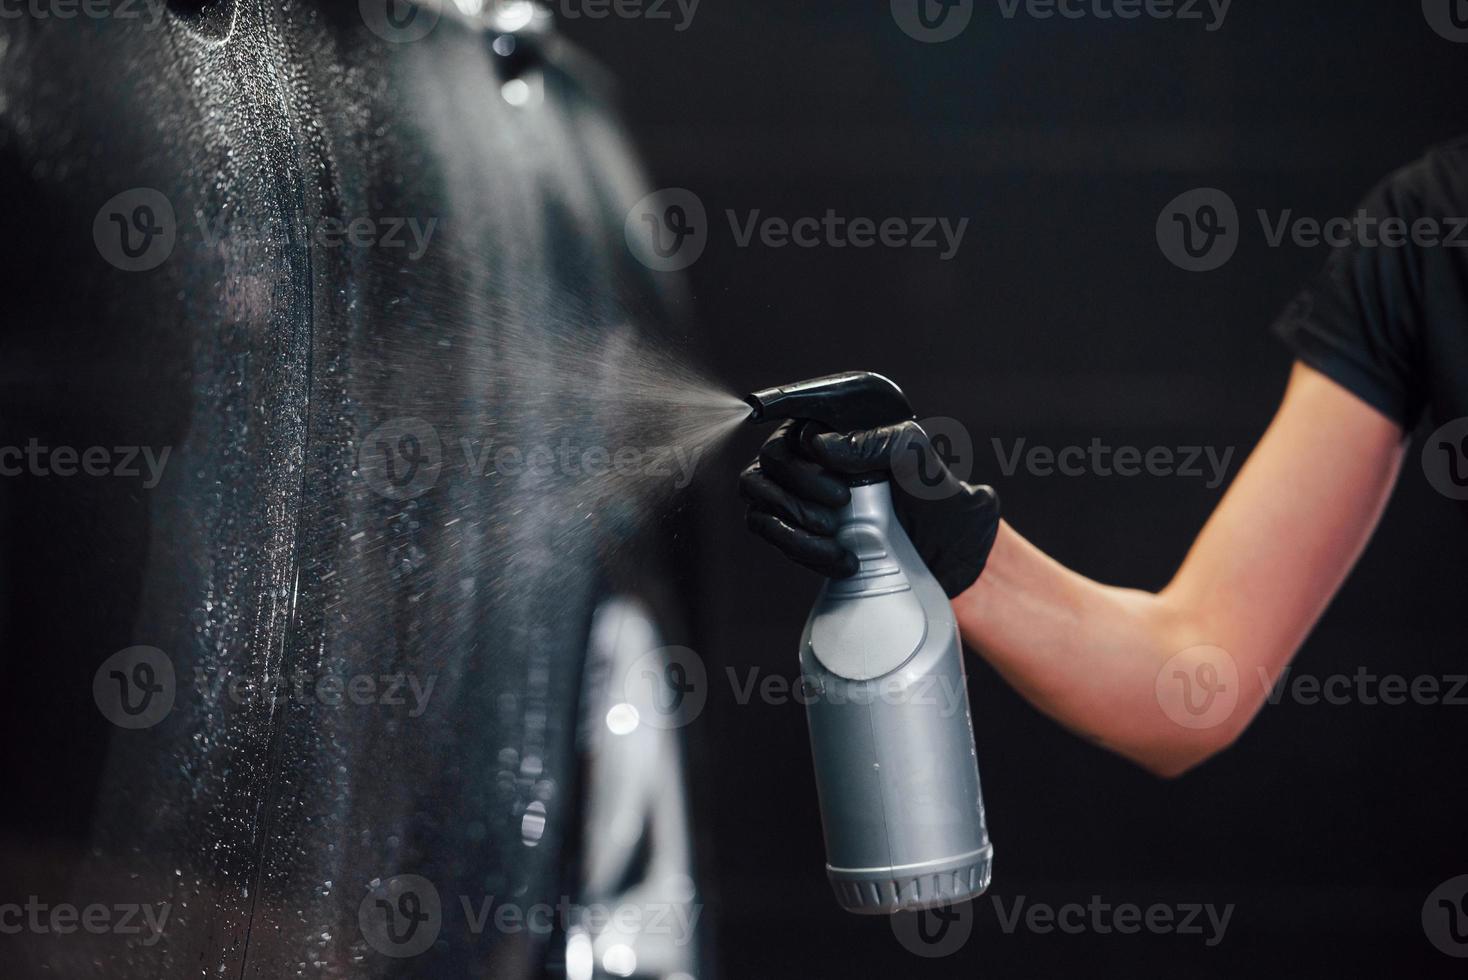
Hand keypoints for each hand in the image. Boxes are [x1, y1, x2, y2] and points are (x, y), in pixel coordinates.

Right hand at [740, 419, 1000, 597]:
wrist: (953, 564)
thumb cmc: (946, 506)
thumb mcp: (928, 469)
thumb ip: (885, 444)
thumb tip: (821, 445)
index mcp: (853, 422)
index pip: (804, 402)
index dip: (779, 402)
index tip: (761, 407)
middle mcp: (822, 449)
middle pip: (775, 452)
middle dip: (800, 481)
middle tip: (840, 503)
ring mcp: (804, 489)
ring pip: (757, 488)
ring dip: (789, 512)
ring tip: (832, 532)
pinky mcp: (796, 526)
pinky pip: (764, 524)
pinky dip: (792, 542)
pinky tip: (834, 556)